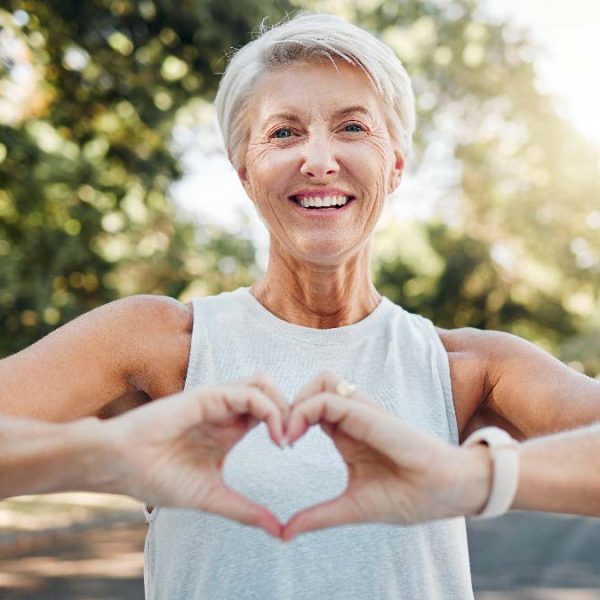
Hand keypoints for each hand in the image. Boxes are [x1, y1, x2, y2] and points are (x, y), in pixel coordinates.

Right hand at [104, 374, 287, 537]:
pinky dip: (269, 409)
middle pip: (273, 393)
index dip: (288, 424)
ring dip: (283, 406)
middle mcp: (227, 411)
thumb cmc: (157, 478)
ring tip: (285, 437)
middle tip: (296, 439)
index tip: (293, 449)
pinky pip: (249, 393)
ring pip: (264, 384)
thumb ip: (245, 510)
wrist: (119, 465)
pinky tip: (274, 435)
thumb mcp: (212, 497)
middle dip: (293, 410)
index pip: (271, 413)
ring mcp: (218, 401)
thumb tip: (279, 531)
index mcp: (230, 429)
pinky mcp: (207, 396)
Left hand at [282, 371, 490, 540]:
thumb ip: (319, 515)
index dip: (290, 419)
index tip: (279, 446)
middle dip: (289, 403)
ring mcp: (362, 412)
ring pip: (322, 381)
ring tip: (287, 433)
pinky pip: (331, 397)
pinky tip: (296, 435)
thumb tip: (284, 533)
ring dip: (298, 400)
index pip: (311, 408)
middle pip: (314, 387)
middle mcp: (353, 417)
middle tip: (278, 435)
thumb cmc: (408, 496)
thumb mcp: (352, 507)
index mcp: (346, 433)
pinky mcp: (370, 414)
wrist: (448, 492)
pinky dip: (307, 409)